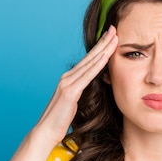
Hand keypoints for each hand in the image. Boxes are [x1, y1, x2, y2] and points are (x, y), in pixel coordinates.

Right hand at [34, 26, 117, 144]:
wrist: (46, 132)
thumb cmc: (61, 120)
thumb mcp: (75, 103)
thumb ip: (83, 92)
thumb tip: (94, 88)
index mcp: (69, 79)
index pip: (88, 60)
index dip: (100, 47)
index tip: (111, 36)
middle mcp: (67, 77)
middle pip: (90, 57)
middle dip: (103, 42)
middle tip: (115, 28)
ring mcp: (67, 83)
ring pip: (90, 63)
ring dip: (103, 49)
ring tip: (114, 38)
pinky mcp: (70, 92)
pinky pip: (87, 76)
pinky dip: (97, 65)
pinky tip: (106, 57)